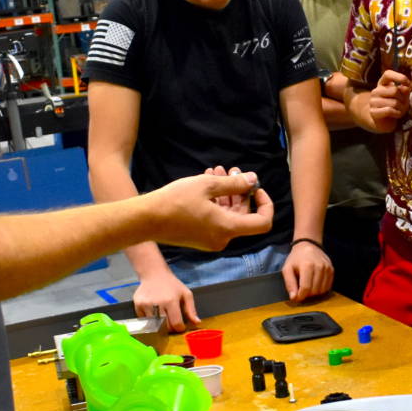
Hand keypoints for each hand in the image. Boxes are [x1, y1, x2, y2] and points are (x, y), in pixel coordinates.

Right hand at [132, 267, 202, 331]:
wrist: (154, 274)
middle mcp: (157, 304)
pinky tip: (154, 312)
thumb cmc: (172, 285)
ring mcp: (145, 305)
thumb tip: (196, 323)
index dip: (180, 328)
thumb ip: (191, 310)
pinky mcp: (137, 305)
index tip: (181, 327)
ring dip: (160, 324)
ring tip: (163, 316)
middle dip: (170, 329)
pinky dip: (150, 320)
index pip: (176, 323)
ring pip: (154, 325)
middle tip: (172, 324)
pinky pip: (144, 320)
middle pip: (164, 327)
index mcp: (171, 301)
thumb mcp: (186, 294)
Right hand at [150, 170, 273, 251]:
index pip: (263, 222)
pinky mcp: (200, 238)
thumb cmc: (176, 201)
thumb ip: (234, 183)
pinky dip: (216, 202)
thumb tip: (253, 180)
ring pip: (228, 215)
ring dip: (226, 193)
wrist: (146, 219)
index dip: (265, 204)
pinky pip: (216, 220)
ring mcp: (211, 240)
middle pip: (244, 216)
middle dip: (240, 191)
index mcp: (228, 228)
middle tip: (232, 170)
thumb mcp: (207, 185)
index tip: (255, 187)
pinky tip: (207, 182)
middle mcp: (223, 239)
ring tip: (217, 170)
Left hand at [281, 241, 333, 301]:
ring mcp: (327, 268)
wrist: (308, 246)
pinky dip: (320, 289)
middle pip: (314, 290)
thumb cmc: (296, 258)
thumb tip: (294, 298)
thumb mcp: (287, 268)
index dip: (301, 296)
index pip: (306, 288)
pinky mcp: (332, 270)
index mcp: (307, 266)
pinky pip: (327, 287)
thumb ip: (289, 283)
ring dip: (314, 292)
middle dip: (307, 294)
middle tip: (301, 289)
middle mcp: (319, 267)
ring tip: (308, 285)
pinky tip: (315, 283)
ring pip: (322, 290)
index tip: (297, 298)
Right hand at [367, 70, 411, 128]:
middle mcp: (376, 91)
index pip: (388, 74)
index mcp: (382, 84)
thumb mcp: (401, 97)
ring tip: (400, 110)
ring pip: (394, 102)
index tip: (408, 83)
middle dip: (403, 99)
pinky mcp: (373, 112)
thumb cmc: (395, 106)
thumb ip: (404, 91)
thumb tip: (406, 87)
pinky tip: (396, 115)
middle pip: (394, 90)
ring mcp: (373, 101)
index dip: (399, 77)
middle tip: (404, 104)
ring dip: (401, 108)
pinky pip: (389, 110)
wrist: (384, 122)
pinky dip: (397, 114)